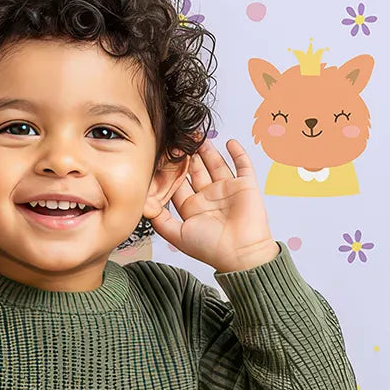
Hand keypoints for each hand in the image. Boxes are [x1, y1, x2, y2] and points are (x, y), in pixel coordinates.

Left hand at [150, 138, 276, 274]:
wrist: (241, 254)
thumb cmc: (211, 249)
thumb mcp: (178, 235)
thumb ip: (160, 220)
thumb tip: (144, 205)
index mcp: (193, 207)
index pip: (179, 182)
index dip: (171, 169)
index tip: (163, 153)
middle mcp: (209, 197)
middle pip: (196, 169)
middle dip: (187, 154)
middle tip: (179, 138)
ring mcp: (227, 190)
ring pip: (215, 163)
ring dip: (207, 149)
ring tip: (198, 135)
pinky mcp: (245, 186)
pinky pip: (242, 165)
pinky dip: (237, 153)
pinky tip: (229, 142)